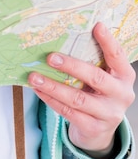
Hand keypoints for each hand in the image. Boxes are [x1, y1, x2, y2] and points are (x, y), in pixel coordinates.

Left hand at [27, 22, 135, 158]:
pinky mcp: (93, 128)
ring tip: (34, 77)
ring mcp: (108, 113)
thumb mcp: (102, 79)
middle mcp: (120, 95)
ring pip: (77, 98)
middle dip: (72, 66)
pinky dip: (51, 100)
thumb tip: (64, 40)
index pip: (118, 57)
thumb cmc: (97, 96)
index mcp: (124, 77)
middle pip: (96, 78)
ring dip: (53, 86)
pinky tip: (39, 90)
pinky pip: (68, 112)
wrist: (99, 132)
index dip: (108, 42)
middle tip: (51, 57)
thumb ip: (93, 63)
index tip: (97, 27)